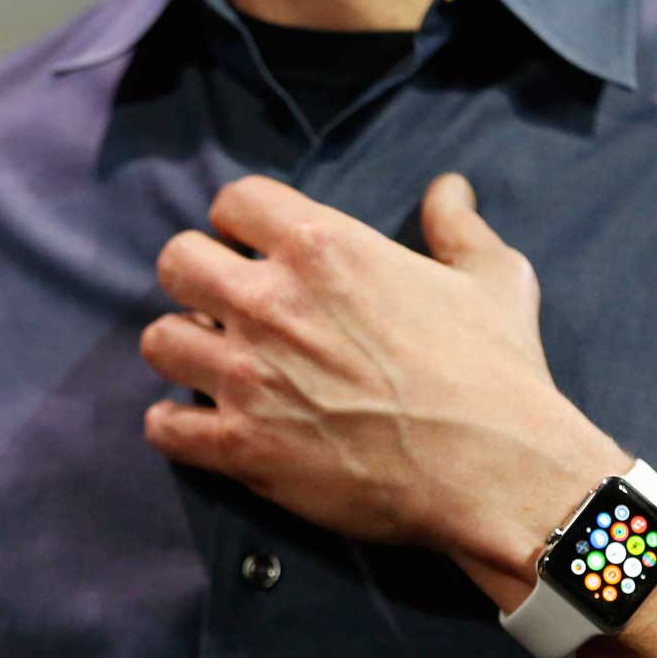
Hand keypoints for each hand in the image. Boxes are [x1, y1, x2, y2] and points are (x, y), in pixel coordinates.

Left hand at [139, 172, 629, 604]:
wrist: (492, 469)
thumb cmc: (497, 372)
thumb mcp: (493, 277)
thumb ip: (457, 226)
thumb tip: (450, 188)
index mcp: (324, 247)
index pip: (234, 201)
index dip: (239, 223)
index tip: (254, 248)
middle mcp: (271, 303)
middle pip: (177, 261)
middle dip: (195, 278)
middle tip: (224, 306)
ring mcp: (249, 377)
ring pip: (159, 340)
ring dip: (181, 349)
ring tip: (212, 364)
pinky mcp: (242, 447)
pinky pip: (162, 427)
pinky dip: (174, 426)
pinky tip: (202, 426)